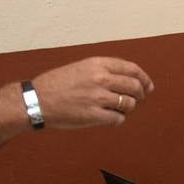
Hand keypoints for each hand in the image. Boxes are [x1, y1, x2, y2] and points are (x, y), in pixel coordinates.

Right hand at [31, 57, 152, 128]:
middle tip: (138, 99)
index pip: (132, 69)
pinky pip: (118, 118)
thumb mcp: (81, 67)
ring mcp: (97, 97)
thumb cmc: (56, 84)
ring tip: (118, 108)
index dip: (144, 78)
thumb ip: (103, 70)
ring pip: (128, 103)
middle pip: (134, 86)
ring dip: (127, 108)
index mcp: (98, 64)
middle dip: (140, 94)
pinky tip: (111, 118)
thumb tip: (128, 78)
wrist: (36, 100)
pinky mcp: (93, 115)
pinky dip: (118, 119)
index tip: (148, 85)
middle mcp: (100, 78)